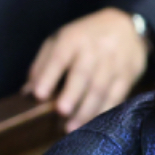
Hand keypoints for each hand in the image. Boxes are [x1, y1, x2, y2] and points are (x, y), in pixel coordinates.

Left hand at [23, 8, 149, 131]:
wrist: (125, 27)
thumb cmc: (84, 38)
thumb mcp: (60, 41)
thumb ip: (42, 65)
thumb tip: (27, 94)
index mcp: (73, 39)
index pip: (59, 57)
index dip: (49, 76)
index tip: (39, 95)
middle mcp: (94, 50)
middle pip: (83, 74)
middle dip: (72, 94)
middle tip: (61, 112)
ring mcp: (113, 63)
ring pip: (100, 89)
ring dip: (86, 111)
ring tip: (72, 128)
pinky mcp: (127, 76)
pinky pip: (116, 97)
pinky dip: (104, 112)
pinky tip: (93, 125)